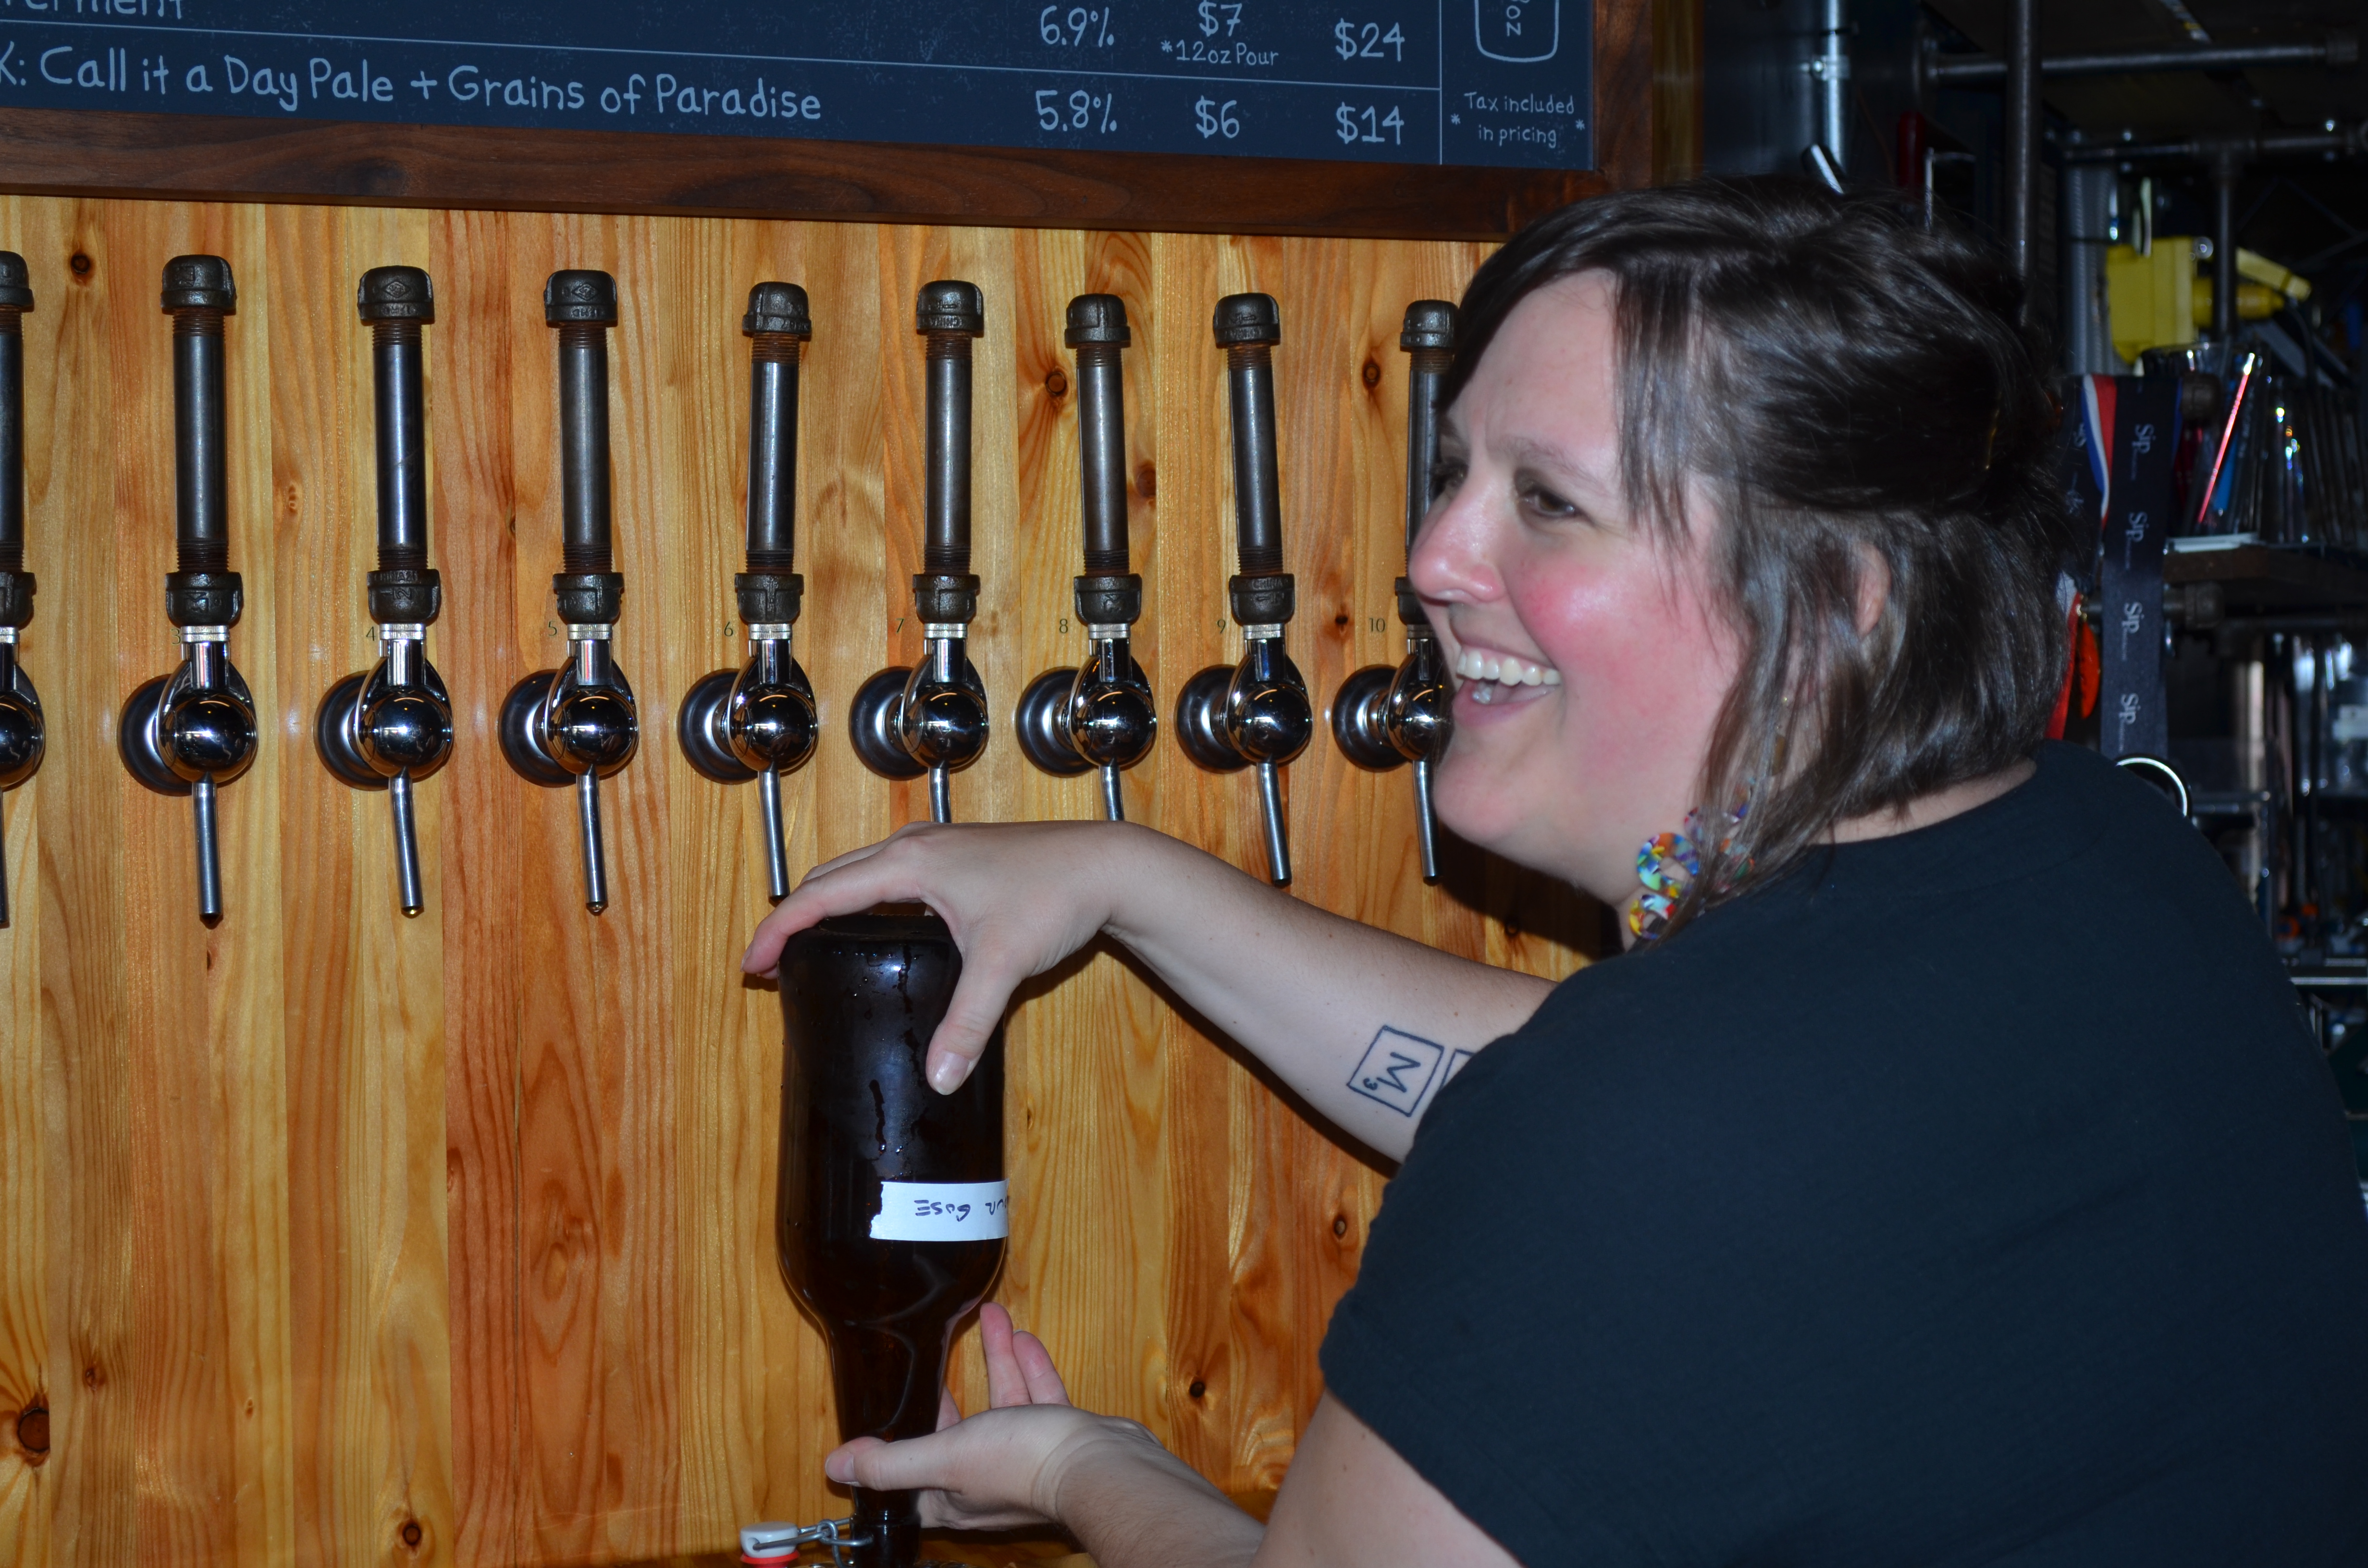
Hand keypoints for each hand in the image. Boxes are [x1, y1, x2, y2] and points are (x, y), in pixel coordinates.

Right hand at [744, 821, 1145, 1091]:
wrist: (1108, 866)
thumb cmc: (1057, 894)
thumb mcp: (1004, 962)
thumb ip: (967, 1021)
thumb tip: (939, 1077)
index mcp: (911, 862)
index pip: (823, 894)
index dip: (781, 929)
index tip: (753, 963)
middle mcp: (917, 847)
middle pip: (832, 878)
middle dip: (795, 917)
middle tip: (770, 964)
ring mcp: (937, 849)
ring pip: (860, 872)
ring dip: (827, 904)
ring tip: (807, 948)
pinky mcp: (957, 859)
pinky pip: (888, 875)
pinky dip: (861, 900)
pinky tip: (870, 933)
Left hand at [827, 1303, 1120, 1531]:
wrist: (1100, 1467)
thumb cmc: (1021, 1466)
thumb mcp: (944, 1456)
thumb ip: (891, 1461)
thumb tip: (837, 1468)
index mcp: (951, 1495)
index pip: (908, 1480)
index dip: (893, 1452)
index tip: (885, 1415)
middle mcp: (986, 1480)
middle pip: (956, 1432)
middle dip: (945, 1390)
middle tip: (933, 1352)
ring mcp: (1024, 1458)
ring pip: (1002, 1405)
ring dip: (996, 1362)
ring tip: (990, 1316)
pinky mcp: (1056, 1439)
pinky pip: (1038, 1399)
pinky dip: (1030, 1369)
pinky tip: (1024, 1338)